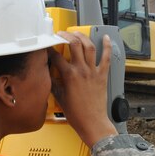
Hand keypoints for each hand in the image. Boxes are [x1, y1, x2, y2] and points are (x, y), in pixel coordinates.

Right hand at [49, 31, 117, 146]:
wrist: (92, 122)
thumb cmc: (76, 114)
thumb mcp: (59, 97)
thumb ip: (54, 83)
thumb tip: (49, 73)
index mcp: (69, 75)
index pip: (56, 56)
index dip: (49, 49)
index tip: (47, 47)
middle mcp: (82, 70)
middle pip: (74, 44)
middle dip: (66, 35)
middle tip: (61, 34)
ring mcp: (93, 72)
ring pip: (89, 47)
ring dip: (82, 37)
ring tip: (76, 33)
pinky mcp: (102, 75)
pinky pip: (106, 57)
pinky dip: (107, 46)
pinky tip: (106, 38)